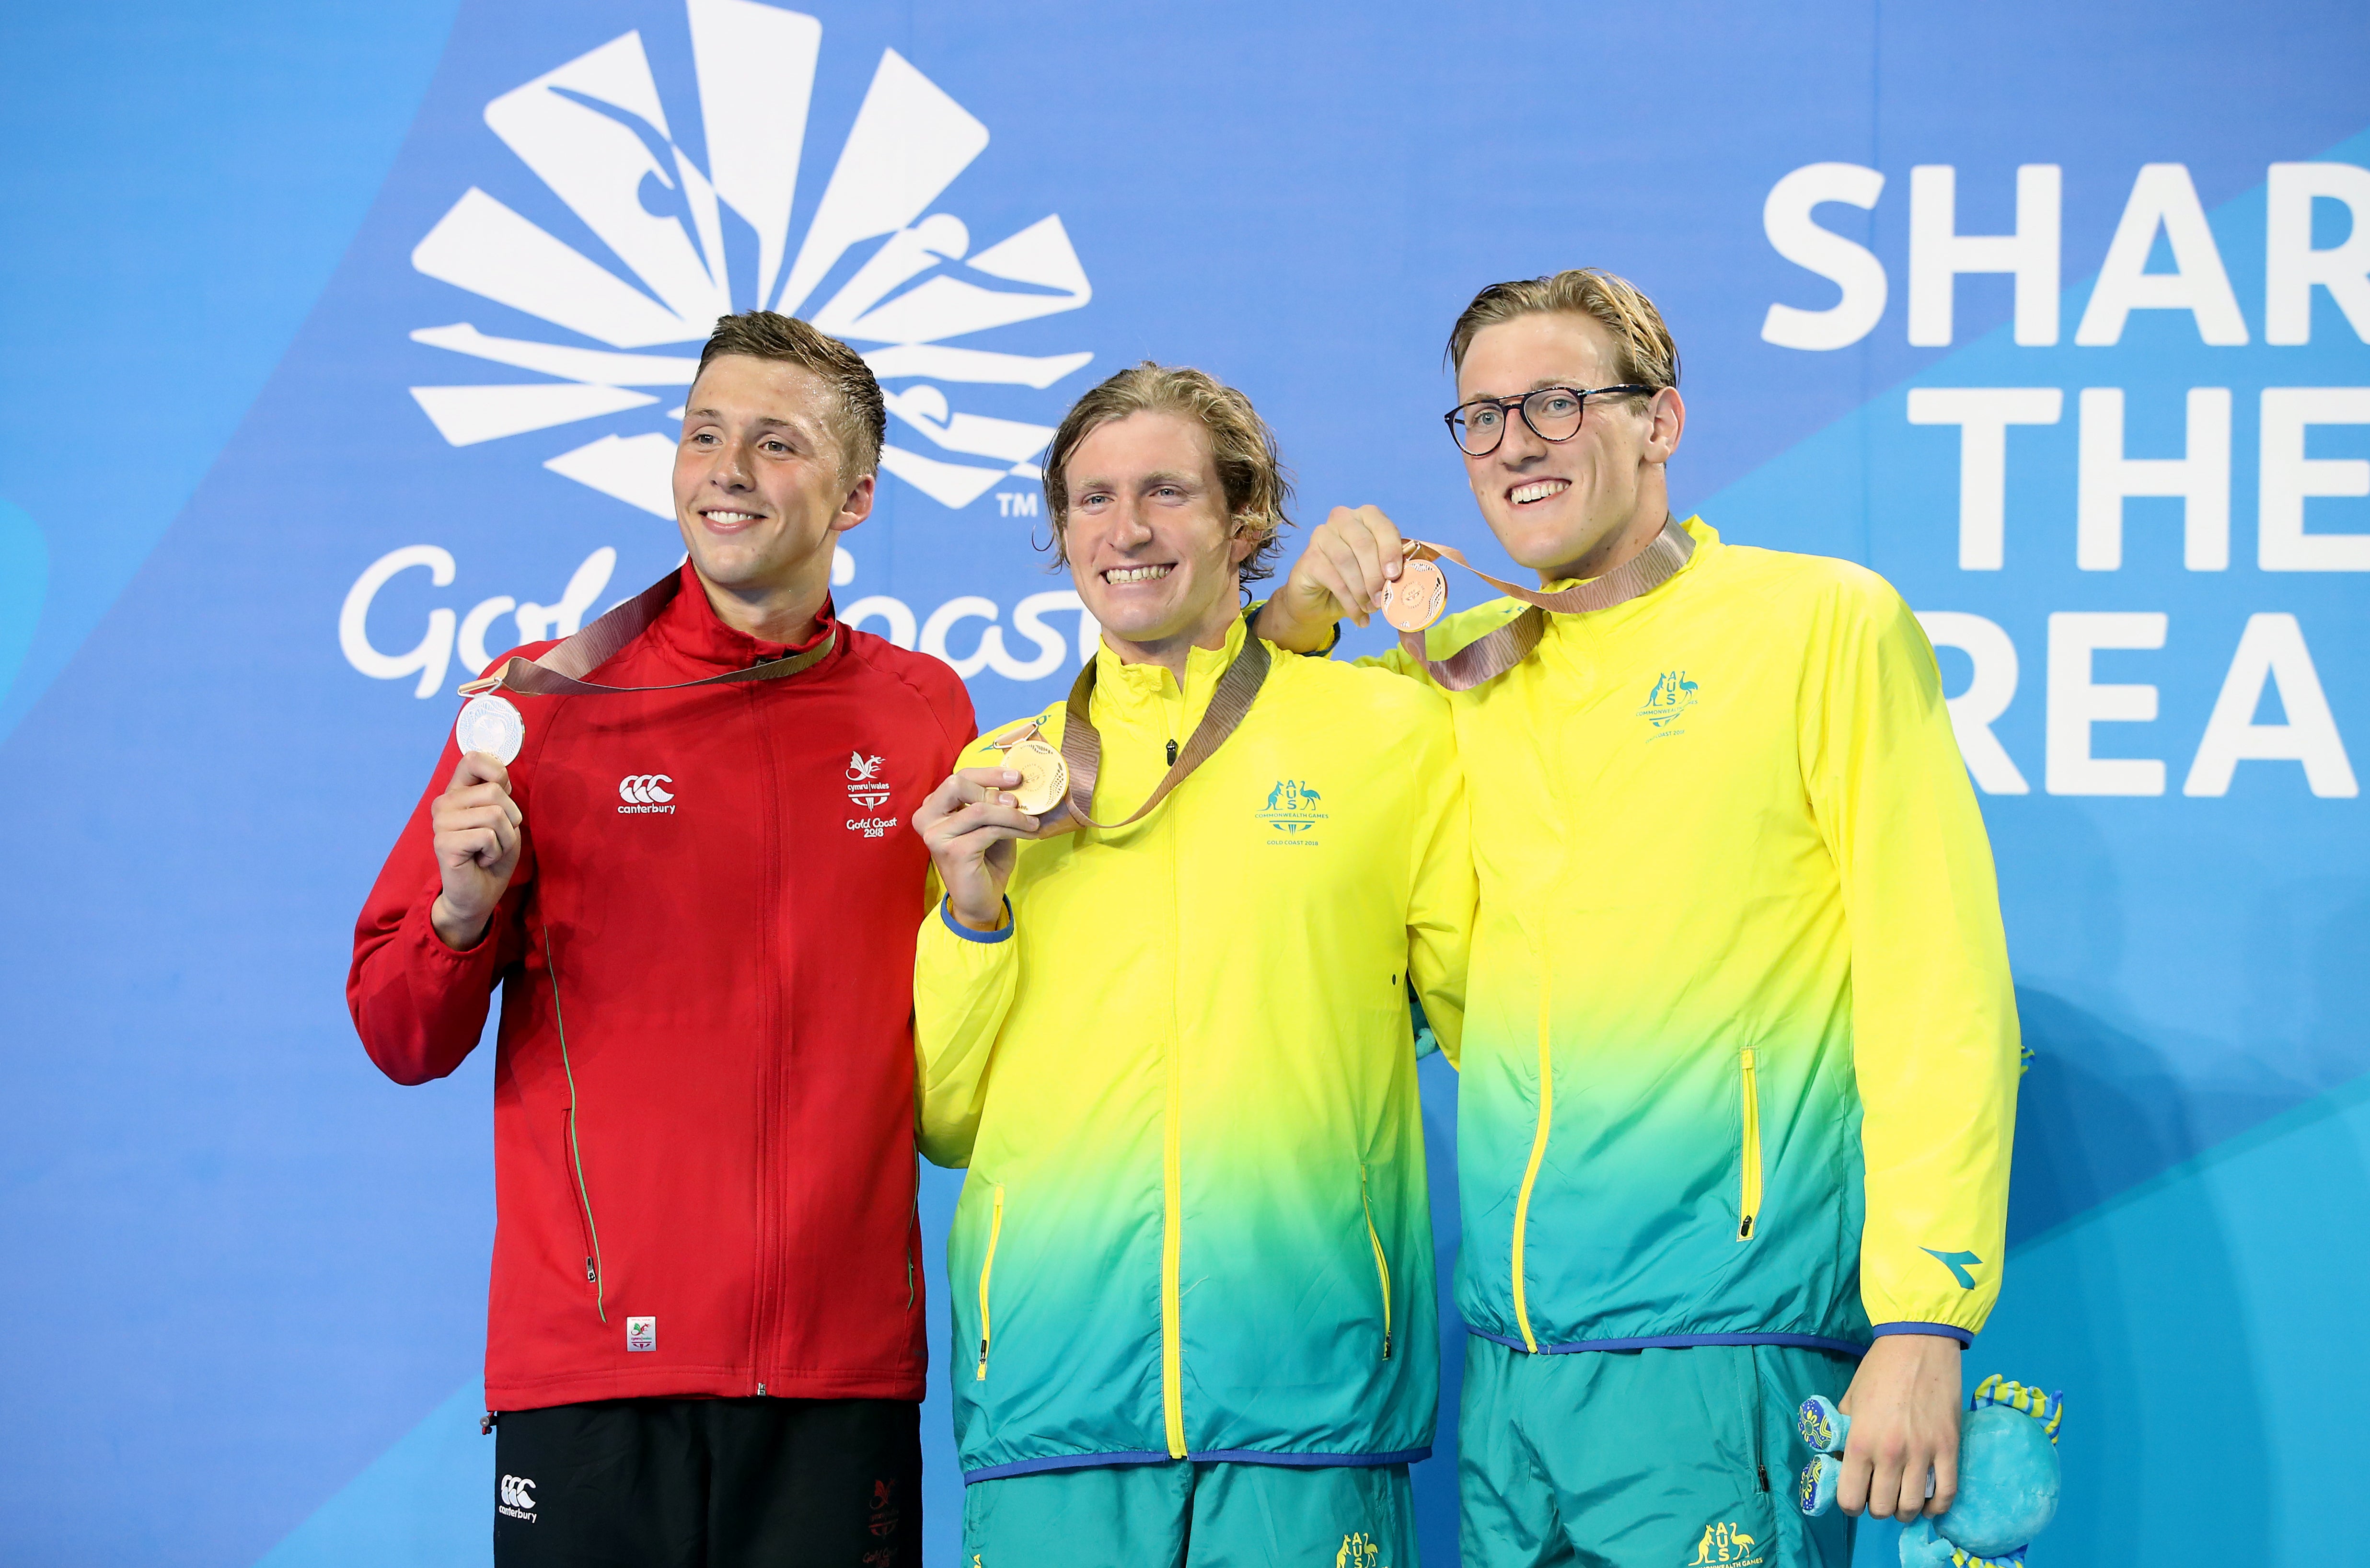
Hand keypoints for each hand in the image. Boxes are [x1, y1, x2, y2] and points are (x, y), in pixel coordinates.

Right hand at [429, 752, 522, 949]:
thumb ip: (498, 792)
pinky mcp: (443, 842)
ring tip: (489, 850)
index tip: (503, 793)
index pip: (473, 758)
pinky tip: (480, 860)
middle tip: (497, 838)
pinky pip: (488, 836)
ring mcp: (440, 822)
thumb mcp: (504, 817)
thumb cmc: (493, 854)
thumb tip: (500, 771)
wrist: (479, 893)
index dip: (498, 772)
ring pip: (495, 814)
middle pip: (495, 791)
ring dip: (505, 838)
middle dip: (511, 819)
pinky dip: (495, 852)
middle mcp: (444, 802)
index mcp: (458, 791)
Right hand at [915, 766, 1049, 930]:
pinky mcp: (953, 851)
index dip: (988, 773)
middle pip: (957, 784)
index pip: (958, 778)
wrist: (980, 901)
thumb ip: (995, 804)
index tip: (1016, 777)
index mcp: (933, 808)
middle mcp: (927, 819)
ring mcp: (937, 836)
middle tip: (1018, 799)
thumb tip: (1016, 783)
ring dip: (1010, 813)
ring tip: (1031, 821)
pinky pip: (989, 830)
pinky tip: (1028, 832)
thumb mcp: (990, 825)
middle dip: (992, 787)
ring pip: (978, 809)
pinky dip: (1013, 828)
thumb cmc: (985, 861)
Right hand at [1252, 504, 1407, 650]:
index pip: (1382, 525)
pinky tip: (1358, 616)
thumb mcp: (1380, 575)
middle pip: (1363, 543)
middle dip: (1375, 575)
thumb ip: (1396, 572)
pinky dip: (1349, 601)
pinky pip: (1332, 578)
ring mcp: (1322, 536)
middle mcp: (1342, 519)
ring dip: (1362, 590)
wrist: (1321, 599)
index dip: (1390, 550)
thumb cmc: (1356, 581)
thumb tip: (1419, 583)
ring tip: (1371, 609)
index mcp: (1366, 517)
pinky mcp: (1309, 557)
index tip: (1395, 575)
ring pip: (1346, 560)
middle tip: (1382, 599)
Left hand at [1837, 1333, 1962, 1519]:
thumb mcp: (1849, 1401)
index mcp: (1861, 1441)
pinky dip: (1937, 1507)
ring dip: (1904, 1511)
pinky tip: (1928, 1505)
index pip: (1850, 1498)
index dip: (1849, 1504)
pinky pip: (1947, 1493)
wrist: (1918, 1345)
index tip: (1853, 1497)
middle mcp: (1891, 1453)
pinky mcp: (1949, 1448)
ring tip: (1901, 1500)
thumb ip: (1843, 1436)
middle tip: (1878, 1494)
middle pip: (1882, 1507)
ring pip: (1913, 1507)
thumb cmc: (1878, 1371)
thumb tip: (1840, 1465)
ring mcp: (1923, 1453)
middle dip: (1876, 1507)